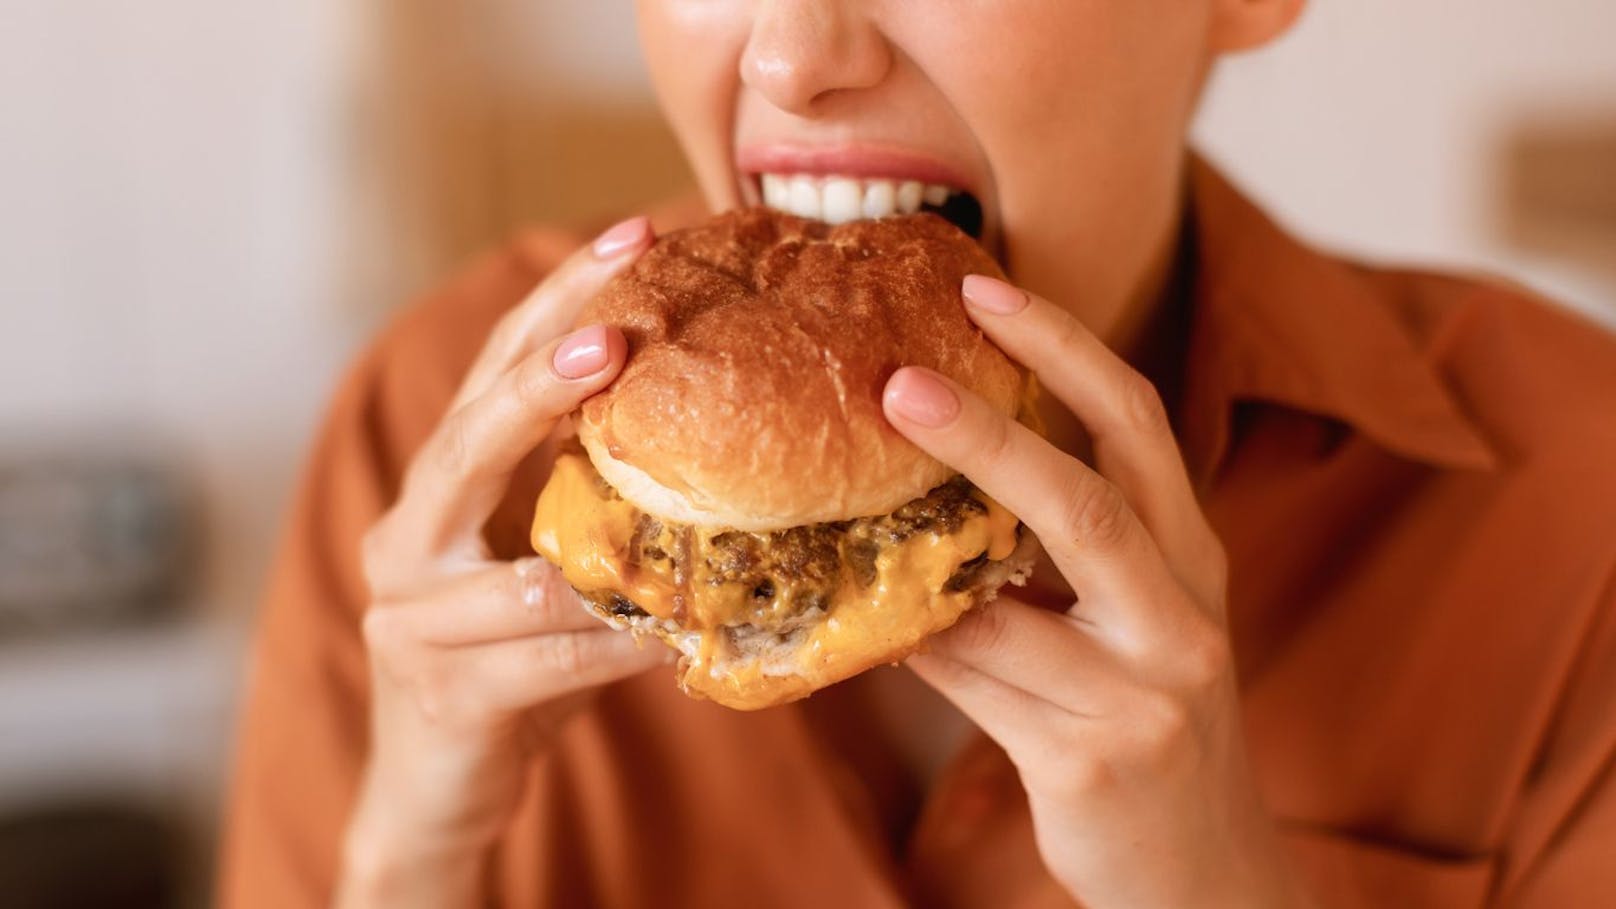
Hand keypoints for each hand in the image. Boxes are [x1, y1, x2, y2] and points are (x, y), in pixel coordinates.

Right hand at [338, 217, 670, 906]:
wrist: (437, 787)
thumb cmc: (513, 659)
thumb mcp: (546, 559)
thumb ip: (591, 496)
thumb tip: (712, 421)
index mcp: (438, 489)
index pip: (491, 370)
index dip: (555, 301)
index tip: (632, 236)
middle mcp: (408, 539)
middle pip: (472, 435)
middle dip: (547, 376)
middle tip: (624, 328)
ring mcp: (413, 619)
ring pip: (526, 570)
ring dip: (619, 548)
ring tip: (701, 506)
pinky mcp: (444, 694)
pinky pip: (549, 662)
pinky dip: (622, 647)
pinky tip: (683, 635)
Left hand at [882, 275, 1313, 908]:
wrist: (1202, 873)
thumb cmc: (1148, 720)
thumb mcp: (1136, 623)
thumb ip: (1060, 554)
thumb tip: (930, 476)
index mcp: (1192, 557)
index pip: (1137, 425)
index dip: (1063, 348)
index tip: (982, 289)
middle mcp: (1181, 616)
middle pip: (1088, 502)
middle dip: (991, 433)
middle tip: (898, 381)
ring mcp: (1143, 693)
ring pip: (1000, 607)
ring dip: (915, 566)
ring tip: (837, 510)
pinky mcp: (1090, 759)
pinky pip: (970, 683)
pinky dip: (912, 646)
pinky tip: (870, 627)